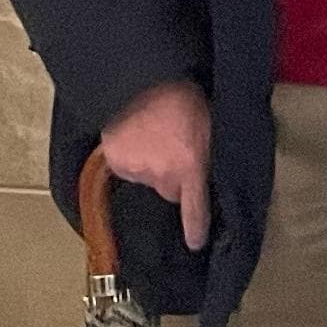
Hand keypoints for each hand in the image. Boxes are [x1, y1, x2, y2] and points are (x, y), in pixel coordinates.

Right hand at [97, 80, 213, 248]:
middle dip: (174, 179)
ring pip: (148, 179)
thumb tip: (208, 174)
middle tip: (175, 153)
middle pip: (170, 192)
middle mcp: (162, 175)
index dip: (195, 227)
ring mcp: (137, 170)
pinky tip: (137, 137)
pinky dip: (132, 157)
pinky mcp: (115, 161)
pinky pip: (127, 168)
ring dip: (152, 166)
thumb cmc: (185, 99)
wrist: (143, 82)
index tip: (195, 243)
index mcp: (191, 168)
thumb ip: (207, 157)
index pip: (195, 208)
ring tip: (156, 138)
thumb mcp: (210, 128)